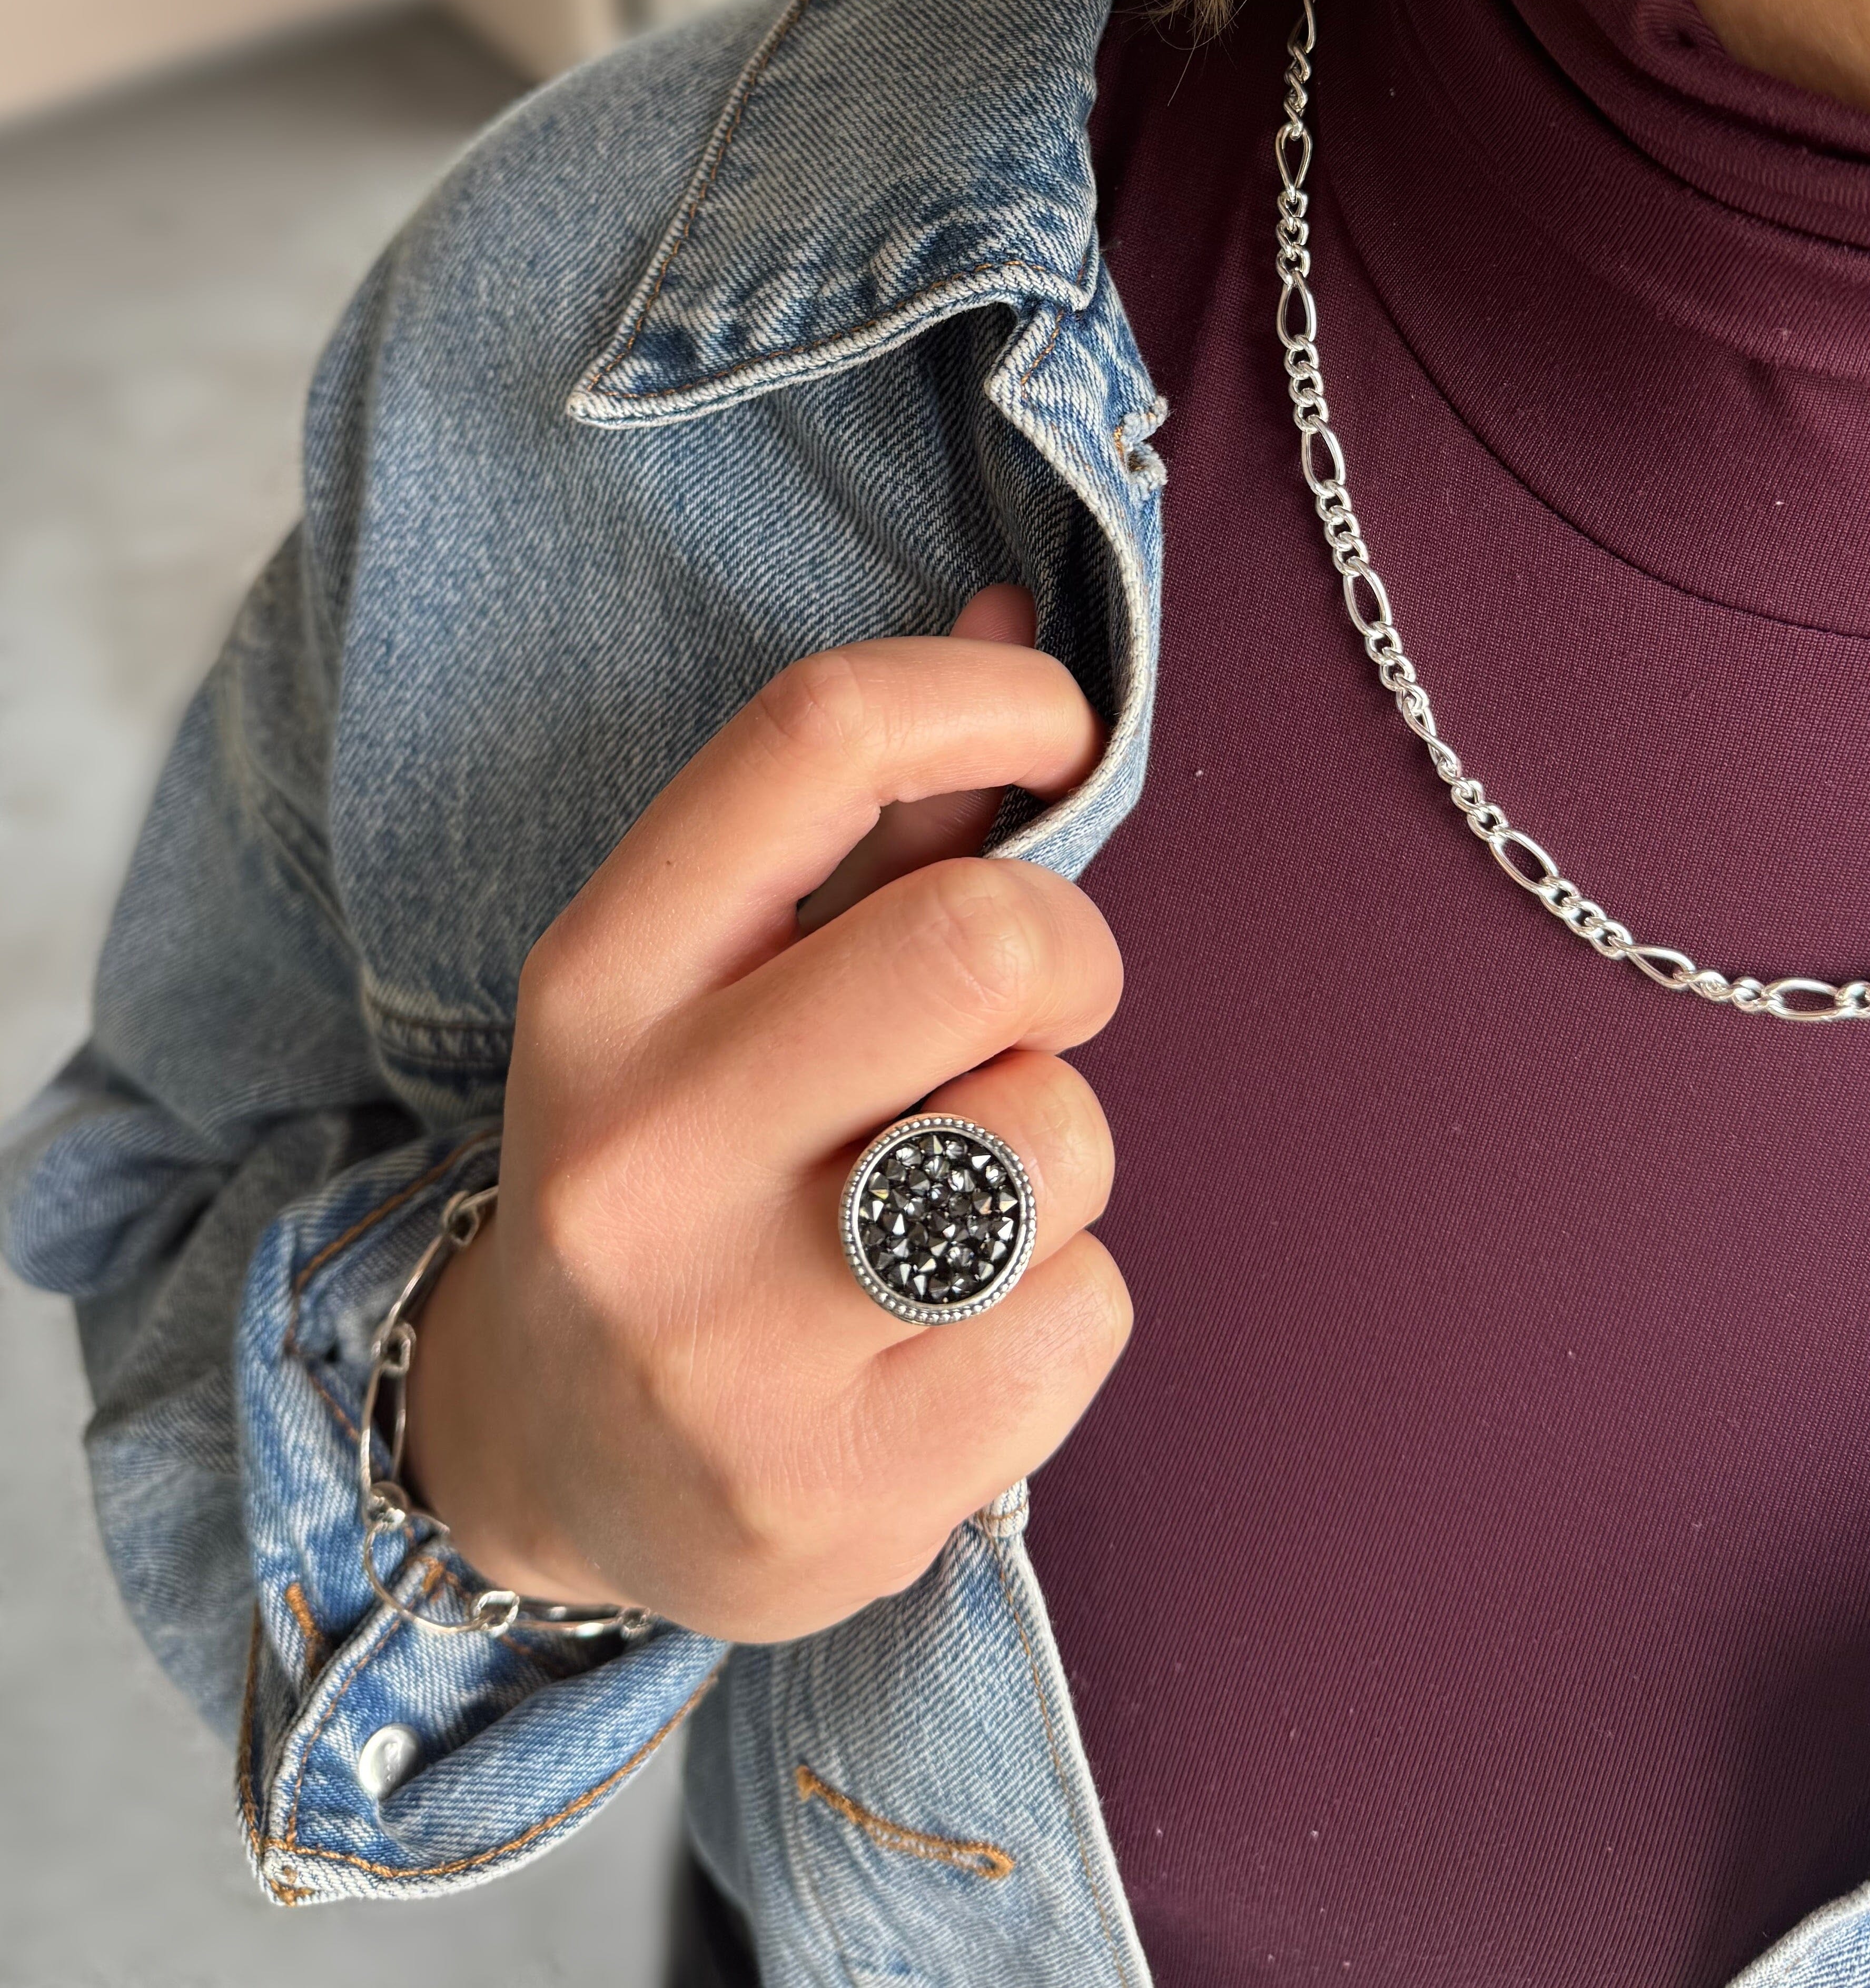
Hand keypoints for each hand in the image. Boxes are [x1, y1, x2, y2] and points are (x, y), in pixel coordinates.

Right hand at [402, 588, 1130, 1642]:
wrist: (548, 1464)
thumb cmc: (675, 1177)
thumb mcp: (708, 992)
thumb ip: (867, 819)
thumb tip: (1014, 619)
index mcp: (597, 990)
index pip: (811, 745)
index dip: (983, 701)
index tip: (1057, 733)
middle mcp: (641, 1154)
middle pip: (982, 943)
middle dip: (1068, 954)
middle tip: (1039, 1006)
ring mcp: (732, 1339)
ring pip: (1057, 1140)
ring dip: (1058, 1151)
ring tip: (959, 1208)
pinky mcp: (841, 1488)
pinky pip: (1083, 1310)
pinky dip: (1062, 1304)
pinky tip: (950, 1343)